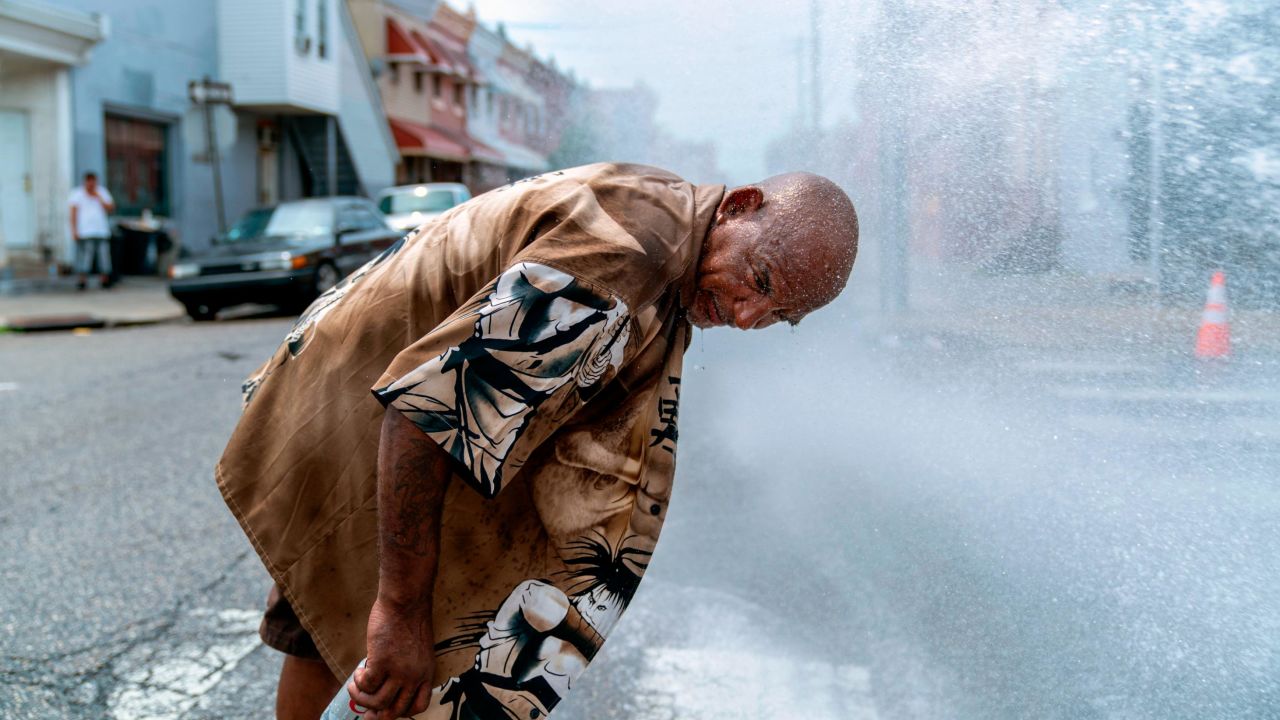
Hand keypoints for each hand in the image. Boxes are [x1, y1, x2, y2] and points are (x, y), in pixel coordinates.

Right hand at [348, 596, 435, 719]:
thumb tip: (389, 681)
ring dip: (362, 697)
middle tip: (365, 713)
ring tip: (354, 686)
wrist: (406, 600)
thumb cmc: (410, 619)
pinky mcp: (382, 661)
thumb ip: (409, 667)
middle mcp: (415, 676)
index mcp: (426, 672)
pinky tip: (358, 671)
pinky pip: (367, 685)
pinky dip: (358, 682)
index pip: (418, 705)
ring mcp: (399, 671)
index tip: (388, 709)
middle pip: (395, 710)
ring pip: (378, 702)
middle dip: (377, 714)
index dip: (402, 712)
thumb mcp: (418, 649)